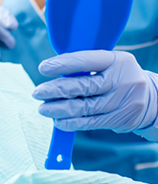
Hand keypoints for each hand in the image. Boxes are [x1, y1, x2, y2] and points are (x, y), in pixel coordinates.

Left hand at [33, 50, 157, 137]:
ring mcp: (122, 102)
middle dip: (56, 90)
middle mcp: (121, 81)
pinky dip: (73, 123)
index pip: (86, 60)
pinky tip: (58, 122)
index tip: (43, 68)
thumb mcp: (110, 63)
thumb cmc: (120, 75)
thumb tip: (54, 69)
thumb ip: (86, 64)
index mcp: (117, 60)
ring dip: (60, 109)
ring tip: (43, 108)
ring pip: (85, 107)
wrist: (153, 99)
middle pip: (84, 86)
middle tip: (38, 92)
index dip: (63, 64)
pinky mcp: (120, 119)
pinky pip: (92, 122)